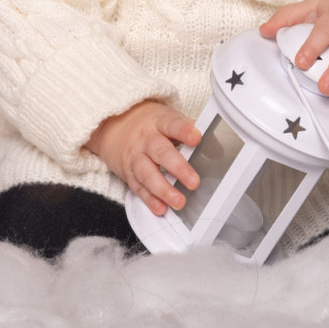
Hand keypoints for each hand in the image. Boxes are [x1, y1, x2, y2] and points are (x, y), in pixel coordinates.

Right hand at [87, 100, 205, 215]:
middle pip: (160, 152)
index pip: (172, 124)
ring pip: (148, 174)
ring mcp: (136, 158)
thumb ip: (188, 130)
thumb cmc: (150, 125)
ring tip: (179, 201)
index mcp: (159, 122)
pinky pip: (139, 188)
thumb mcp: (167, 119)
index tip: (197, 138)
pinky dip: (149, 200)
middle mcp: (146, 140)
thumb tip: (214, 143)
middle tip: (194, 182)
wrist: (114, 126)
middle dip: (178, 168)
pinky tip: (161, 208)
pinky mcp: (129, 175)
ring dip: (163, 190)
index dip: (184, 131)